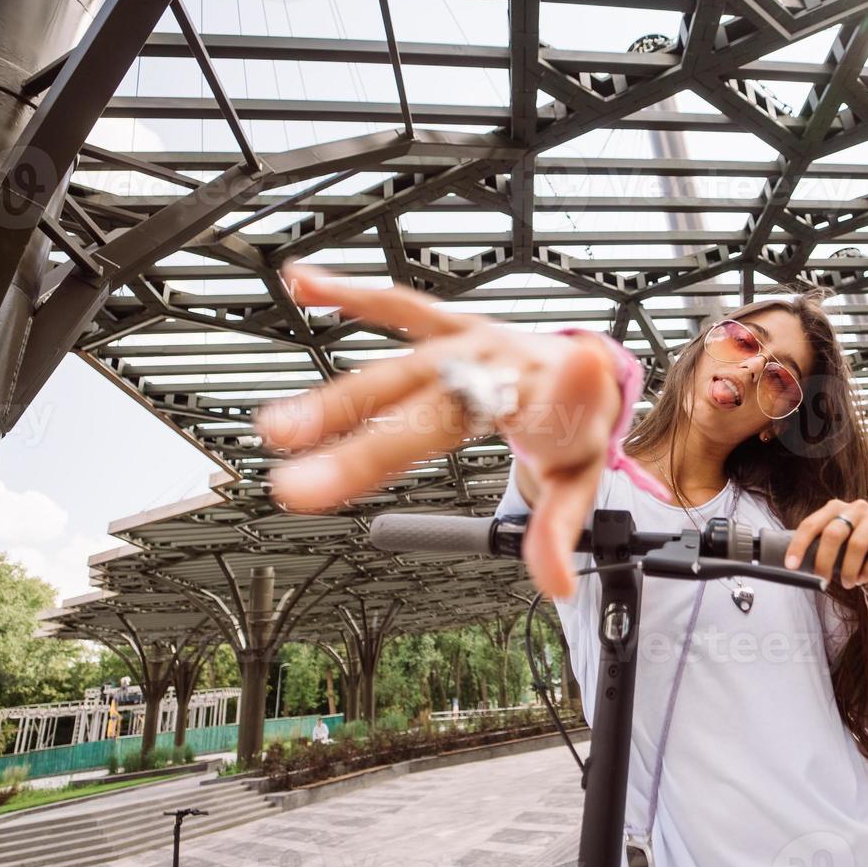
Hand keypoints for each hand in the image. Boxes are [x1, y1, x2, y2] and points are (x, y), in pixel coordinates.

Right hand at [254, 264, 622, 599]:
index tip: (519, 398)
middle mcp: (503, 365)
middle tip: (303, 487)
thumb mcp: (579, 481)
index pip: (526, 417)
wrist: (587, 373)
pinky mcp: (449, 326)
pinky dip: (353, 293)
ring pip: (399, 370)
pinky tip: (305, 283)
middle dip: (365, 447)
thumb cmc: (575, 426)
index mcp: (545, 401)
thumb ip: (559, 529)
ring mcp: (471, 343)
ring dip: (335, 399)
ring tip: (279, 429)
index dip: (521, 406)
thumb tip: (555, 583)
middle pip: (431, 410)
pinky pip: (400, 306)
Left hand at [784, 499, 867, 592]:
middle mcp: (856, 507)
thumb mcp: (838, 545)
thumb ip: (820, 548)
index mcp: (835, 508)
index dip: (799, 545)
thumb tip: (796, 569)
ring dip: (849, 570)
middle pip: (833, 533)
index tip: (791, 565)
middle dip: (824, 561)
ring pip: (857, 544)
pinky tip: (864, 578)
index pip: (811, 524)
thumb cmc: (858, 549)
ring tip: (848, 583)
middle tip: (822, 580)